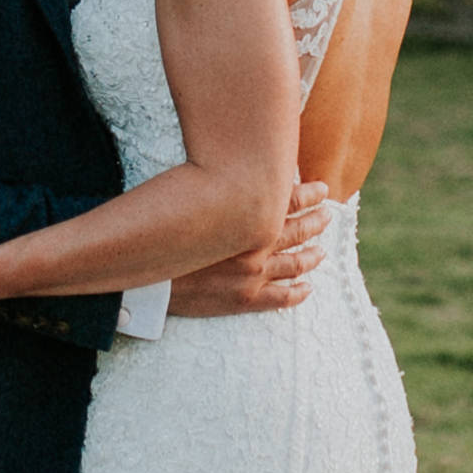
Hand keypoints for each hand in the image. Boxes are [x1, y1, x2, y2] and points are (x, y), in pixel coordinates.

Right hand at [164, 178, 333, 320]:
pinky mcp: (244, 299)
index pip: (288, 200)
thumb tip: (237, 173)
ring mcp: (253, 274)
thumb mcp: (190, 199)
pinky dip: (297, 293)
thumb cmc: (162, 233)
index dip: (308, 194)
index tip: (322, 190)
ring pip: (295, 264)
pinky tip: (307, 289)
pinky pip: (280, 298)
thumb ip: (218, 189)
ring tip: (322, 251)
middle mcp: (256, 244)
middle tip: (328, 215)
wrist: (144, 276)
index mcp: (245, 217)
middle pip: (297, 230)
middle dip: (316, 221)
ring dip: (311, 256)